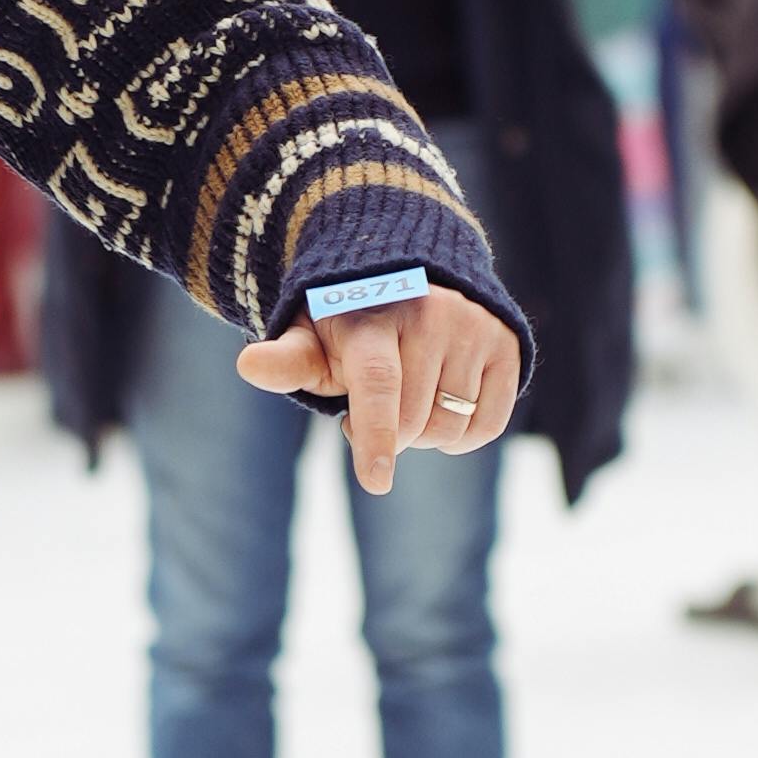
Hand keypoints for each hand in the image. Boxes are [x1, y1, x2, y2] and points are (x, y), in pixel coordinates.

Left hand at [236, 285, 517, 491]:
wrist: (415, 275)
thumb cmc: (351, 323)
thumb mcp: (313, 338)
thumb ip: (288, 362)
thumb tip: (250, 366)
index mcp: (373, 316)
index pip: (378, 384)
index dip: (375, 436)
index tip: (375, 482)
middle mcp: (431, 315)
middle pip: (412, 422)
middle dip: (389, 437)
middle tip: (374, 409)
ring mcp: (474, 328)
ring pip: (450, 430)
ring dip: (425, 438)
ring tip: (410, 401)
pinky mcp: (507, 345)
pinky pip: (487, 426)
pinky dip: (462, 437)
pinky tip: (443, 406)